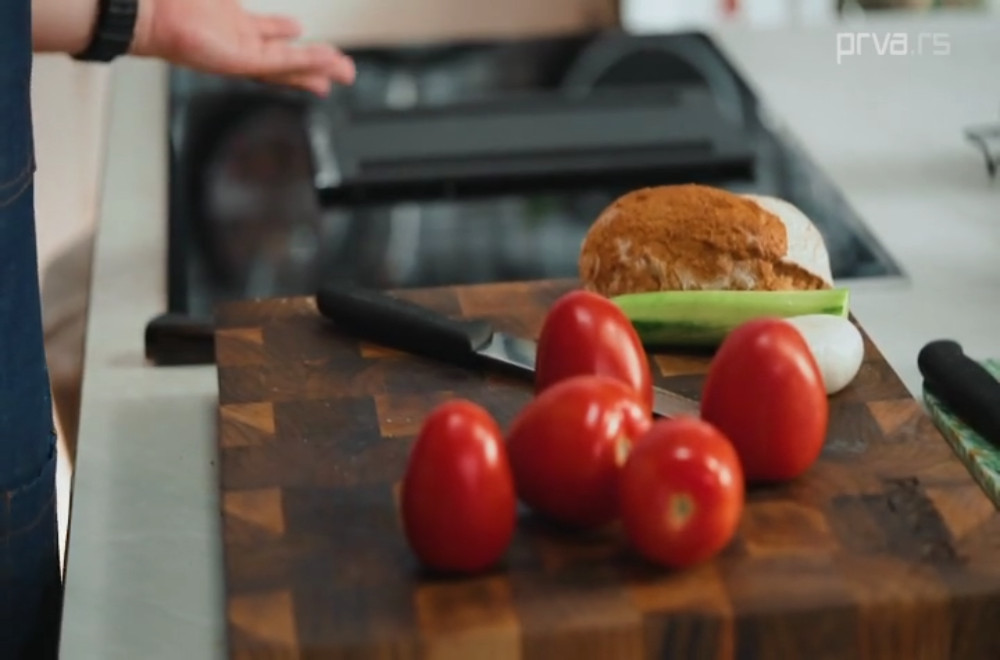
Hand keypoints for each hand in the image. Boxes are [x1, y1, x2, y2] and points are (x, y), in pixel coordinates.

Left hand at [131, 0, 355, 95]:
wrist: (142, 7)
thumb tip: (250, 2)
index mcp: (227, 20)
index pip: (272, 38)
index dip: (294, 42)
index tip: (314, 44)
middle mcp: (235, 40)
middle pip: (284, 58)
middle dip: (315, 64)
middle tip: (341, 70)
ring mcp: (238, 52)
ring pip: (288, 65)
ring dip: (317, 67)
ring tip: (344, 72)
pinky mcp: (239, 61)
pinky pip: (281, 63)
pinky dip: (306, 63)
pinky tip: (327, 64)